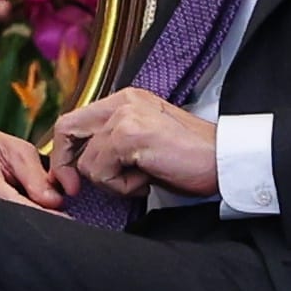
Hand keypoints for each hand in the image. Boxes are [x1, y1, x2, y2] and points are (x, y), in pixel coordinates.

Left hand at [51, 89, 217, 201]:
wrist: (226, 161)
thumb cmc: (191, 160)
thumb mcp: (145, 145)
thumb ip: (114, 145)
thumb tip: (80, 167)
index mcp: (125, 100)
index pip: (75, 121)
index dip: (64, 152)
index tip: (69, 179)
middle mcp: (122, 102)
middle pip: (66, 129)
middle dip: (63, 165)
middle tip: (73, 189)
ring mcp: (125, 116)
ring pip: (86, 161)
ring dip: (110, 181)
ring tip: (143, 177)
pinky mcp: (129, 135)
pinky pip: (101, 171)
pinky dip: (121, 186)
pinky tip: (148, 180)